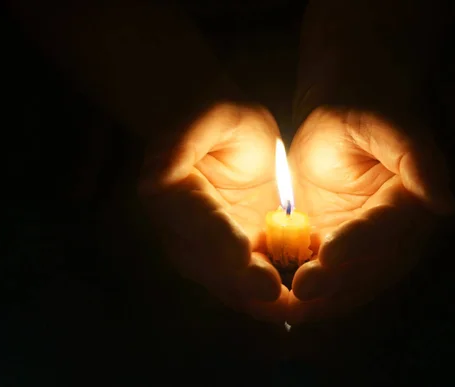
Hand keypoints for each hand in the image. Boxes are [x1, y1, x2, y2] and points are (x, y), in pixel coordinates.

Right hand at [139, 103, 287, 322]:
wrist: (234, 138)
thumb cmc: (225, 119)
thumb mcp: (214, 115)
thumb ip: (187, 138)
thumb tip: (159, 176)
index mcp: (168, 192)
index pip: (193, 220)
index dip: (217, 239)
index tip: (243, 254)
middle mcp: (179, 228)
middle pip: (207, 263)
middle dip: (241, 280)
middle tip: (273, 292)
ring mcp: (203, 249)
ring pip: (225, 282)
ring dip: (256, 299)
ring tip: (289, 306)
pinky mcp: (231, 258)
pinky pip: (246, 284)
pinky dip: (268, 296)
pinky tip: (296, 301)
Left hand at [287, 108, 454, 322]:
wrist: (335, 126)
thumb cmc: (359, 116)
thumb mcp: (384, 125)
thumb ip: (415, 156)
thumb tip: (444, 203)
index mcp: (413, 204)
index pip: (386, 228)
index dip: (359, 242)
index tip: (329, 253)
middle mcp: (398, 236)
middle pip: (369, 268)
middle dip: (335, 281)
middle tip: (300, 289)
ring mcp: (370, 251)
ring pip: (350, 285)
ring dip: (320, 299)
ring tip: (286, 307)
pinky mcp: (344, 257)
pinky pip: (330, 284)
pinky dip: (308, 297)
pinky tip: (280, 304)